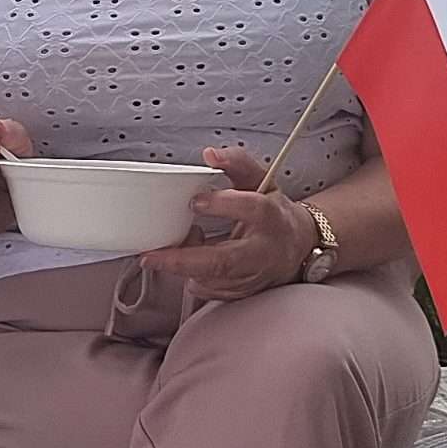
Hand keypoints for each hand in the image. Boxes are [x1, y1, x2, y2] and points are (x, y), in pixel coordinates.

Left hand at [139, 145, 318, 302]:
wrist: (295, 249)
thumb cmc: (273, 215)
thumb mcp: (261, 182)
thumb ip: (237, 163)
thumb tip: (210, 154)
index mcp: (269, 216)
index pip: (251, 208)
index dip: (222, 204)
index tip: (195, 200)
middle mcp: (261, 251)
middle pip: (223, 261)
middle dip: (183, 260)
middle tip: (151, 256)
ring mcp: (251, 277)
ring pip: (210, 279)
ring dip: (183, 266)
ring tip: (173, 247)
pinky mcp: (240, 293)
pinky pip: (207, 289)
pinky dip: (191, 275)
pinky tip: (191, 261)